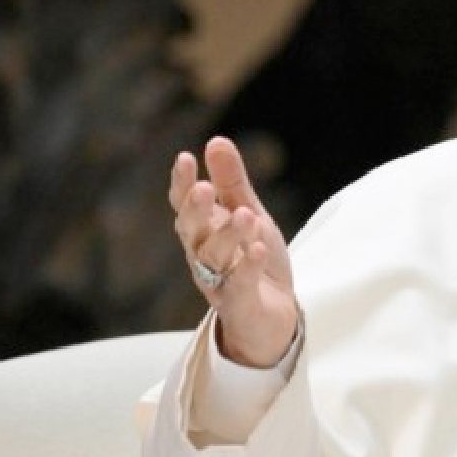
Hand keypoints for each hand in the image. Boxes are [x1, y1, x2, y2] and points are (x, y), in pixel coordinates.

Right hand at [169, 136, 297, 366]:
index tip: (185, 158)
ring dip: (228, 235)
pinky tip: (258, 249)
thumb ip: (233, 182)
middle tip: (204, 189)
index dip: (181, 183)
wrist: (275, 316)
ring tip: (246, 215)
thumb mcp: (248, 213)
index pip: (184, 205)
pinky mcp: (240, 304)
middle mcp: (203, 256)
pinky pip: (240, 285)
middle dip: (195, 210)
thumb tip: (216, 140)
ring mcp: (219, 282)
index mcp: (203, 231)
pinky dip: (248, 267)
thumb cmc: (255, 260)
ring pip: (214, 257)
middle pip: (191, 231)